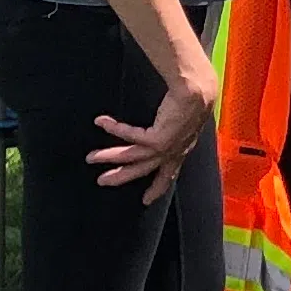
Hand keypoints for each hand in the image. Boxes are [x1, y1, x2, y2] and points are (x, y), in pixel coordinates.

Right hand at [92, 66, 218, 200]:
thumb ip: (174, 129)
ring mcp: (166, 147)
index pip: (169, 173)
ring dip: (109, 157)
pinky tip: (102, 122)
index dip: (158, 188)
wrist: (198, 89)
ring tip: (91, 157)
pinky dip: (114, 128)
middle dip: (122, 176)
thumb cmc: (194, 97)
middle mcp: (174, 151)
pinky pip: (130, 136)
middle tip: (102, 181)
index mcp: (182, 148)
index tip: (147, 200)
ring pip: (132, 157)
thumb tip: (162, 126)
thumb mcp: (185, 120)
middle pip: (143, 169)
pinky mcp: (159, 139)